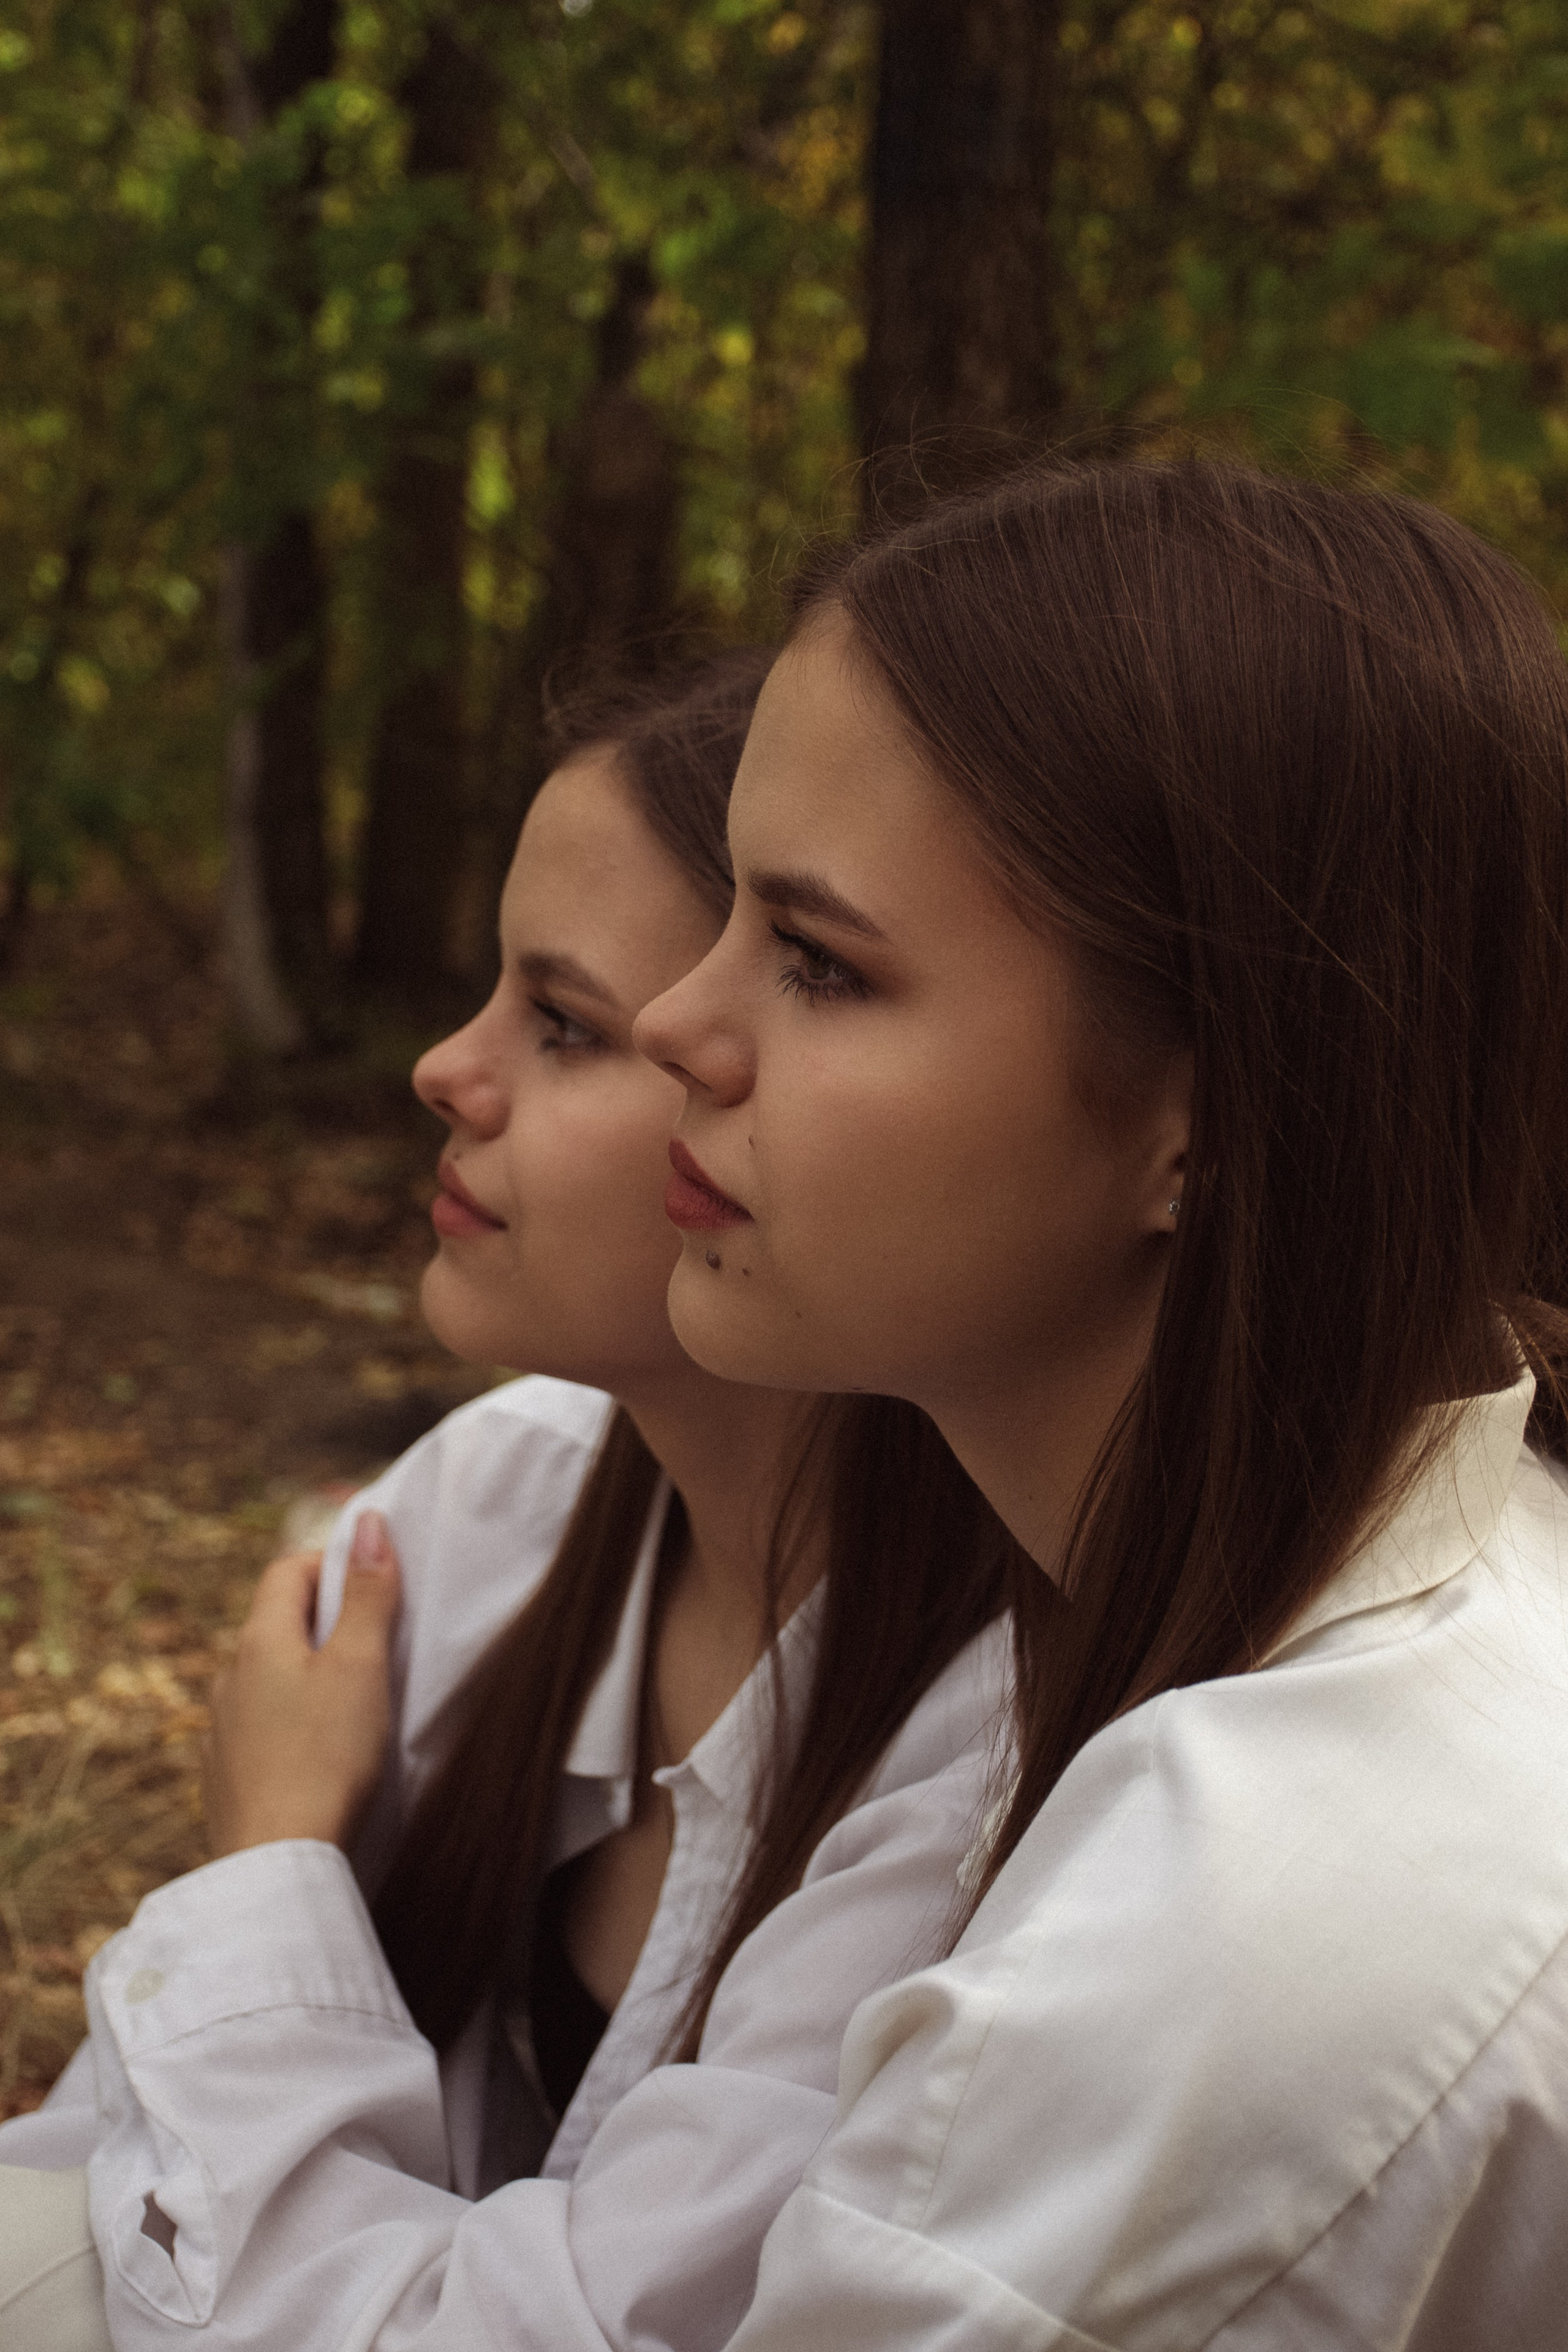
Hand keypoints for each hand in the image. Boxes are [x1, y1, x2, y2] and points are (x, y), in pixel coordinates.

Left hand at [203, 1510, 401, 1858]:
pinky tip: (320, 1760)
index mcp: (259, 1641)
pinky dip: (290, 1727)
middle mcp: (228, 1679)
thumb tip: (368, 1524)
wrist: (278, 1865)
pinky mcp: (226, 1779)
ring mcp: (221, 1732)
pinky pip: (260, 1731)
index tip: (375, 1590)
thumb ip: (367, 1595)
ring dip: (306, 1678)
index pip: (288, 1570)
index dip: (332, 1566)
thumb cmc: (328, 1759)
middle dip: (324, 1624)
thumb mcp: (361, 1666)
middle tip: (376, 1649)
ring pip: (267, 1681)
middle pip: (276, 1624)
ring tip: (353, 1710)